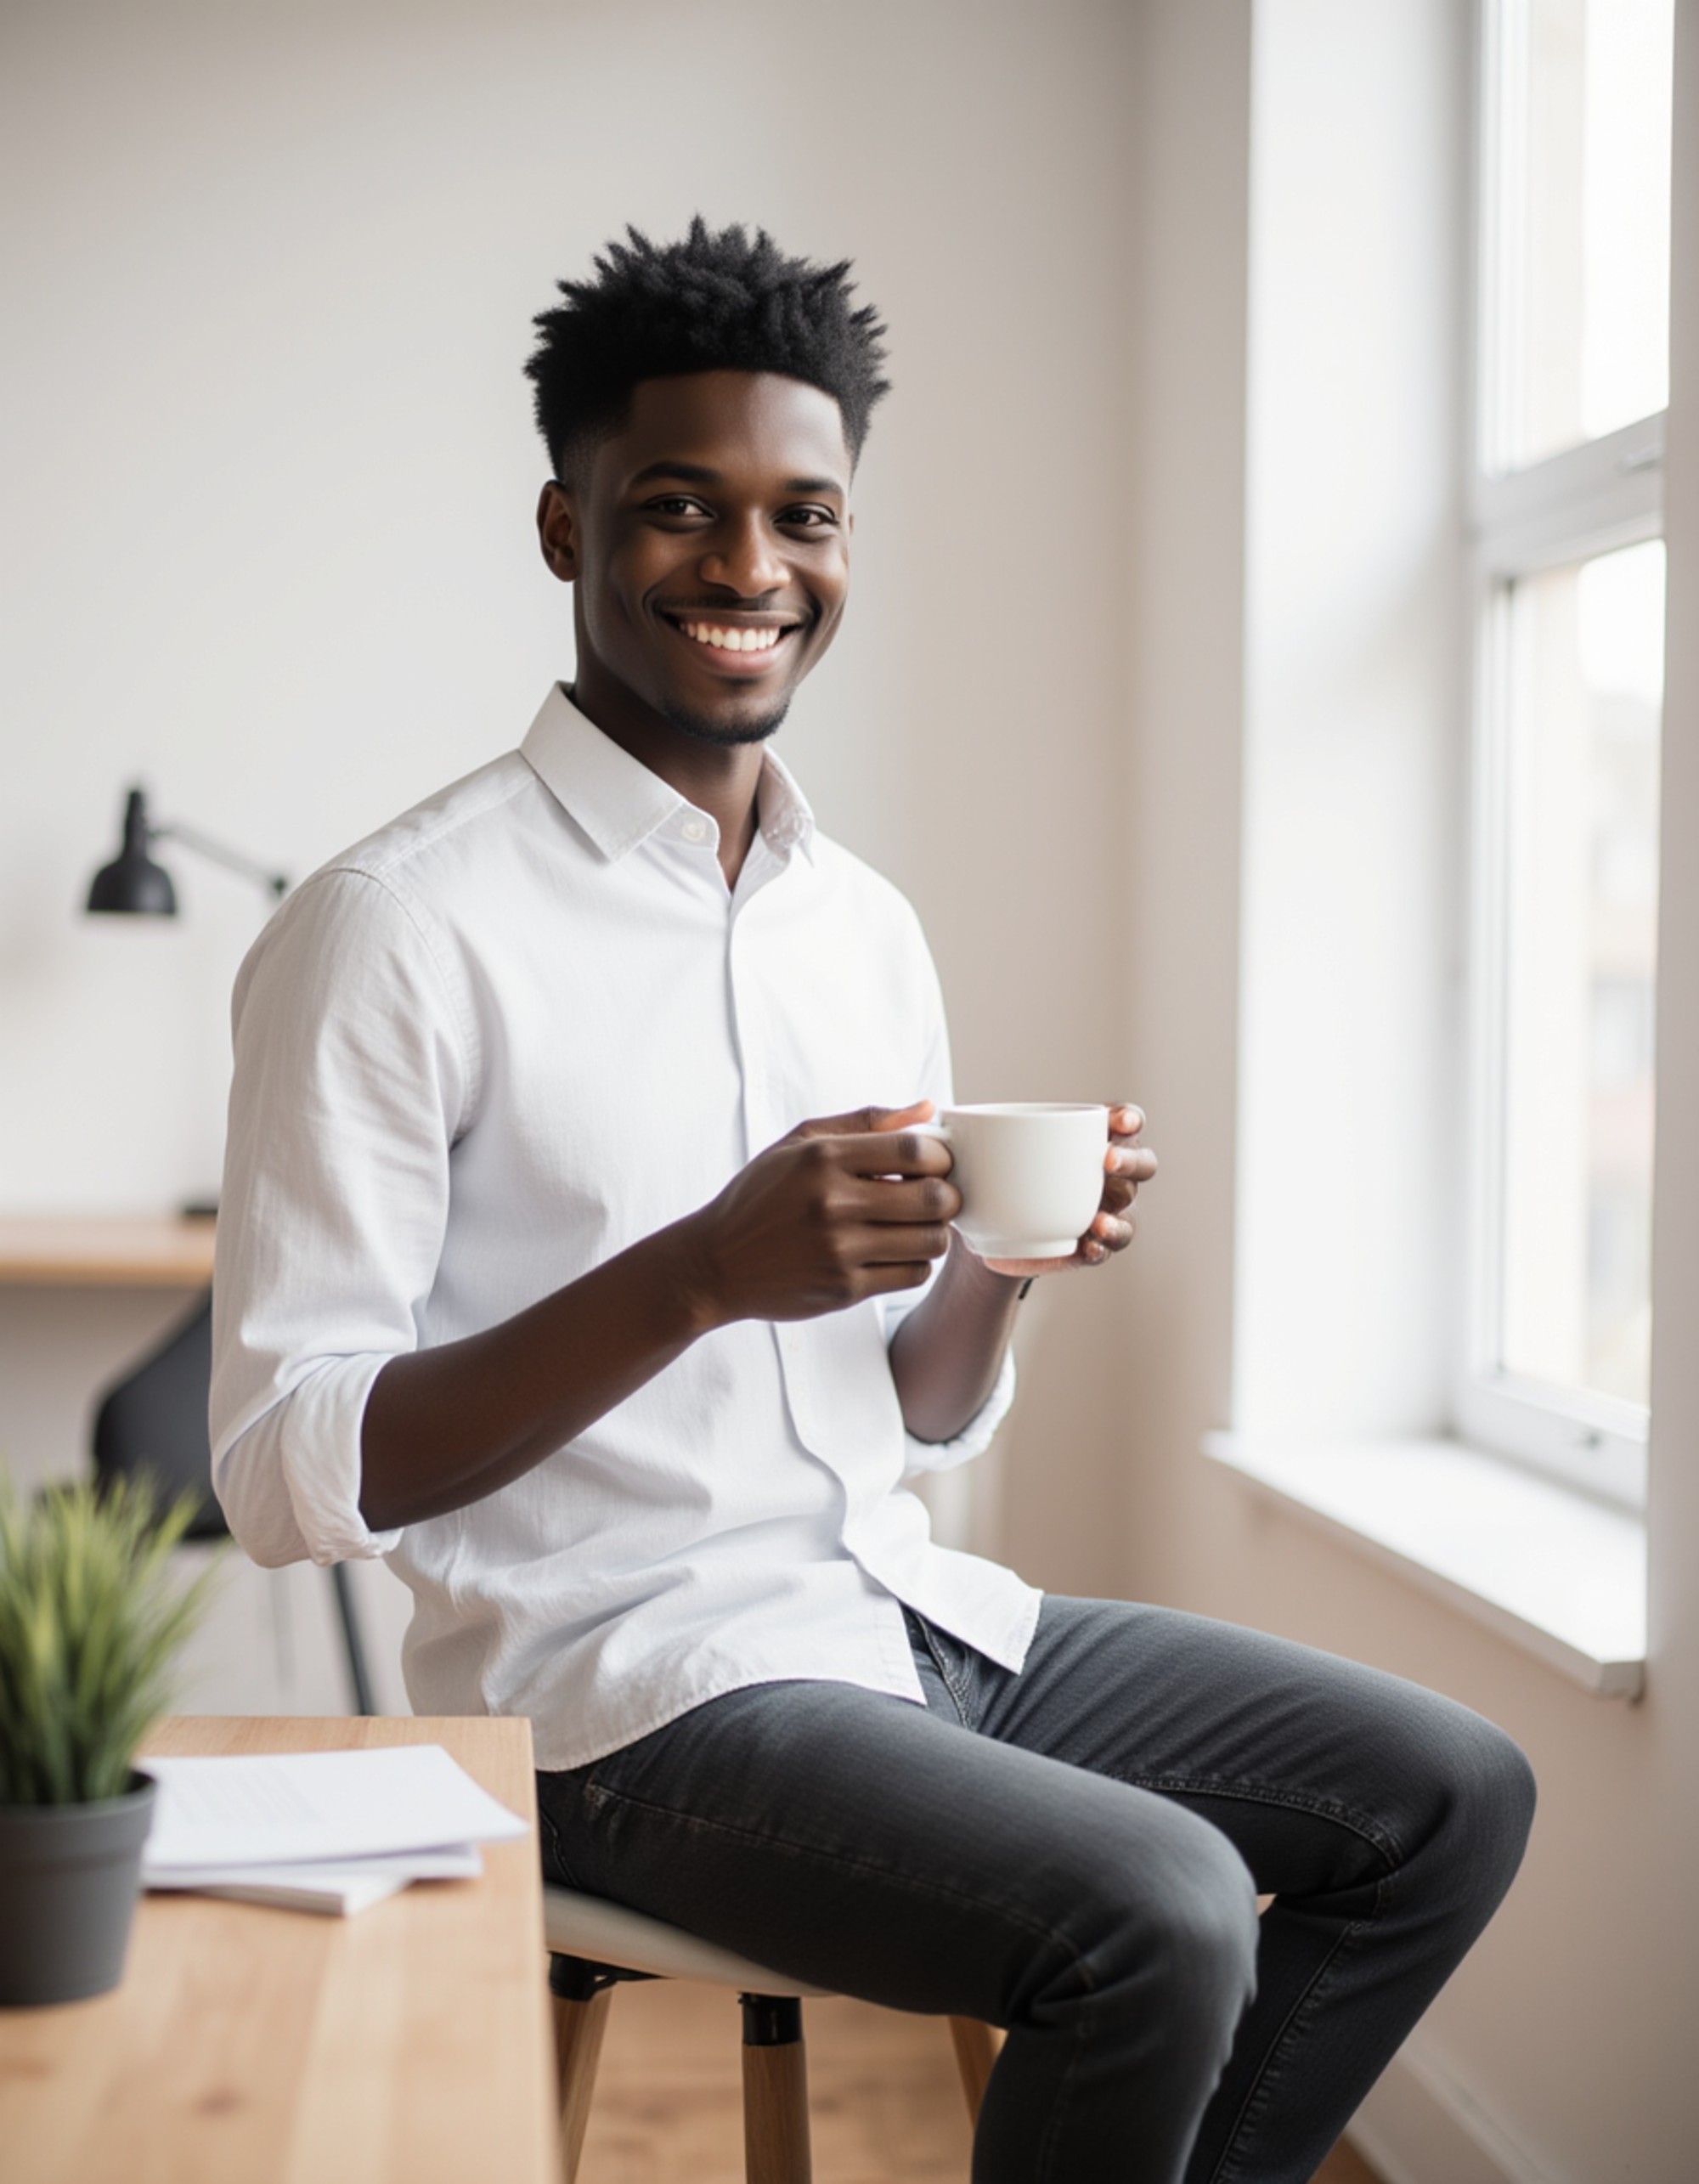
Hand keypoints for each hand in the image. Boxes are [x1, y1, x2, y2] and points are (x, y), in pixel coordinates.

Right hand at [676, 1100, 961, 1326]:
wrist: (715, 1264)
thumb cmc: (761, 1197)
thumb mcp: (799, 1143)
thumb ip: (866, 1122)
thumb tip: (928, 1107)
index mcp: (823, 1159)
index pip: (915, 1150)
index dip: (940, 1156)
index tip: (934, 1163)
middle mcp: (833, 1205)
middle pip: (934, 1198)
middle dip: (948, 1195)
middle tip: (937, 1195)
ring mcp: (839, 1251)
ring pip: (931, 1241)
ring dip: (935, 1231)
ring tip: (916, 1224)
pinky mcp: (844, 1290)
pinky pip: (912, 1275)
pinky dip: (915, 1262)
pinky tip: (895, 1251)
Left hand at [980, 1103, 1155, 1279]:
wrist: (987, 1225)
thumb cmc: (994, 1172)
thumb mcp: (986, 1148)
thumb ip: (982, 1132)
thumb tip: (933, 1116)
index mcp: (1092, 1140)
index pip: (1126, 1122)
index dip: (1129, 1118)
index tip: (1116, 1120)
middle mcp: (1109, 1176)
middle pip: (1142, 1165)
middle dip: (1130, 1161)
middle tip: (1106, 1160)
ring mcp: (1106, 1213)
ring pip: (1129, 1213)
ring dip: (1118, 1216)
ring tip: (1097, 1222)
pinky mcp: (1090, 1247)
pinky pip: (1107, 1249)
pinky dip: (1100, 1248)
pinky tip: (1088, 1246)